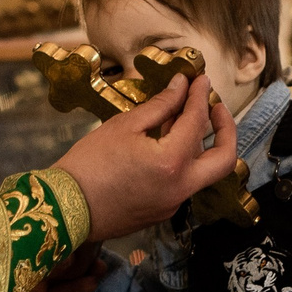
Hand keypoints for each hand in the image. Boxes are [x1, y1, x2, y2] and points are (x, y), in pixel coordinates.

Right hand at [52, 74, 238, 243]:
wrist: (65, 208)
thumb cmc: (88, 165)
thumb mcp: (124, 126)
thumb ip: (160, 105)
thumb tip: (181, 86)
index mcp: (171, 163)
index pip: (197, 121)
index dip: (200, 96)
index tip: (199, 80)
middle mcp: (180, 187)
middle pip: (225, 158)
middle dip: (227, 128)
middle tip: (215, 106)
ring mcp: (173, 203)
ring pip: (204, 171)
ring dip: (201, 144)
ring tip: (181, 118)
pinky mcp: (162, 211)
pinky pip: (184, 182)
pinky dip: (182, 160)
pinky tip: (164, 143)